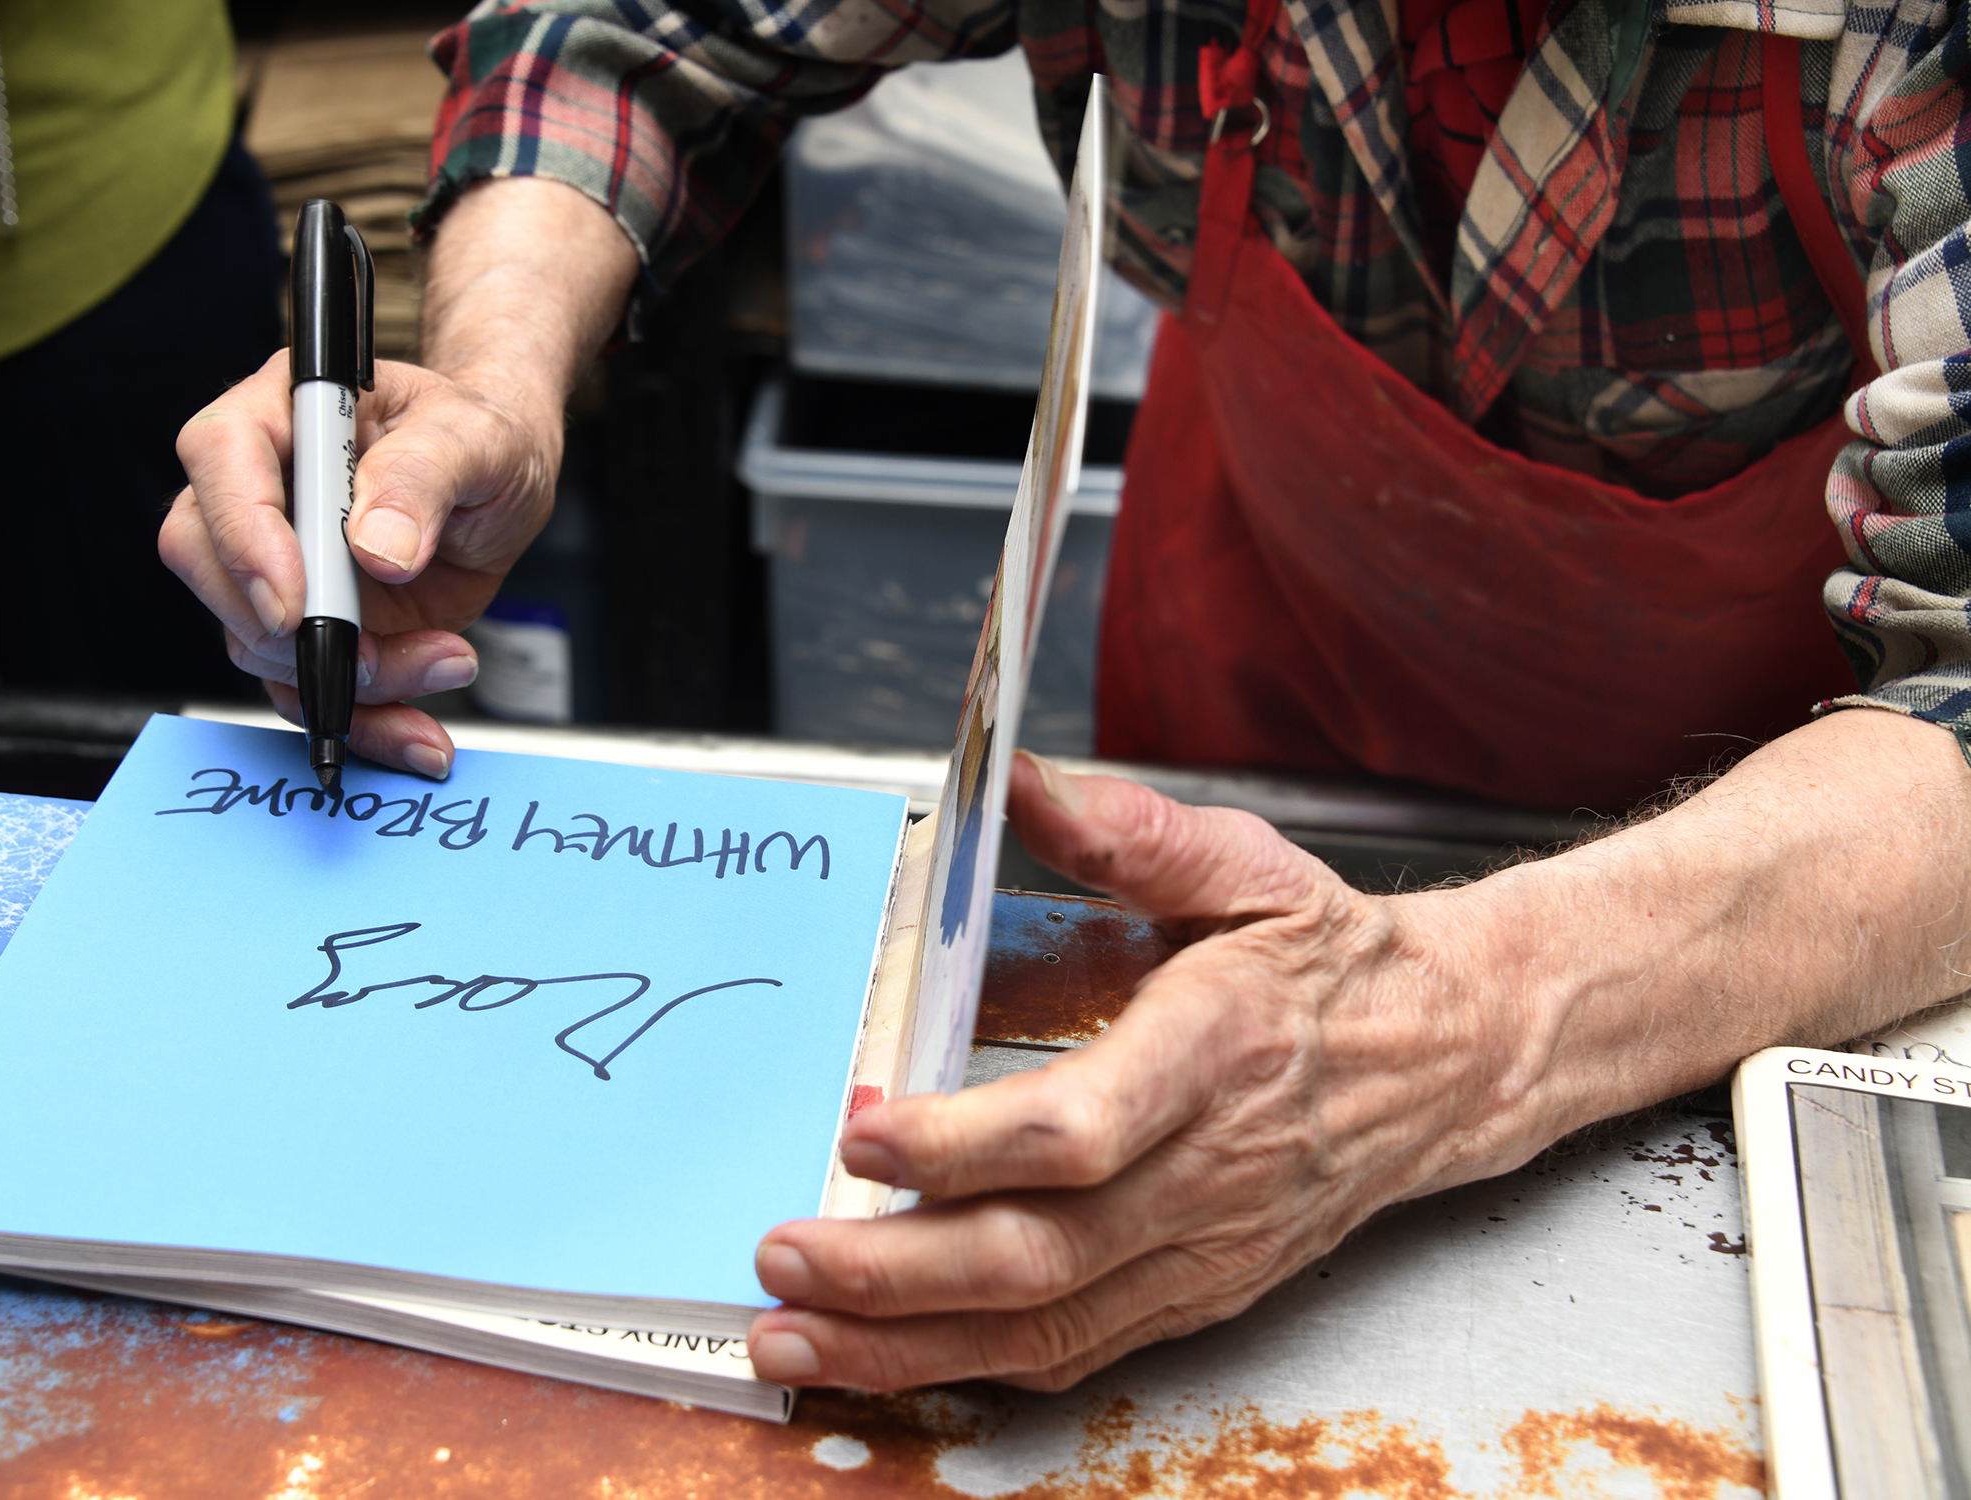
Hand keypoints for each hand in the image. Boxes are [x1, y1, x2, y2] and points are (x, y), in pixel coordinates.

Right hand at [160, 177, 638, 776]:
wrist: (505, 484)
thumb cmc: (482, 437)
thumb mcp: (476, 436)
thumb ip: (425, 474)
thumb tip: (375, 545)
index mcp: (285, 412)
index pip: (221, 458)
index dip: (244, 536)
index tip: (296, 601)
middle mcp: (263, 490)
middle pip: (207, 562)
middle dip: (287, 628)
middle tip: (373, 650)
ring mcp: (279, 565)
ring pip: (258, 642)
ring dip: (346, 679)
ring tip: (444, 659)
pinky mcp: (310, 628)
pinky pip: (305, 689)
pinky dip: (362, 722)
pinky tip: (417, 733)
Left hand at [744, 751, 1530, 1390]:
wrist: (1448, 1062)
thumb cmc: (1333, 963)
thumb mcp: (1249, 867)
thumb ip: (1129, 831)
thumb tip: (1015, 779)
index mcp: (1217, 1050)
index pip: (1083, 1127)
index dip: (967, 1146)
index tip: (864, 1133)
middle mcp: (1209, 1171)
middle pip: (1040, 1252)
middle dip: (894, 1271)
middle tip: (780, 1258)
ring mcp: (1204, 1250)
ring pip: (1043, 1326)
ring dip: (903, 1345)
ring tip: (789, 1339)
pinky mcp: (1196, 1295)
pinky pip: (1073, 1353)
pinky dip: (969, 1368)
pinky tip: (881, 1362)